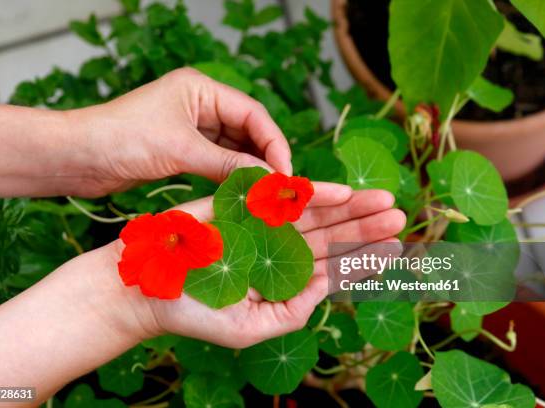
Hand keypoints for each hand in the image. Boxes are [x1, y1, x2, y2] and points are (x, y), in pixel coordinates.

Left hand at [71, 67, 290, 196]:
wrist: (78, 157)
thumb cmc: (122, 139)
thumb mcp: (181, 150)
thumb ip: (227, 164)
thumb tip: (267, 179)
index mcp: (201, 89)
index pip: (252, 113)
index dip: (274, 143)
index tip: (285, 172)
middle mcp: (199, 105)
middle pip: (246, 130)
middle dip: (263, 157)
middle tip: (279, 187)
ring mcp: (190, 128)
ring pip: (232, 149)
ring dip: (247, 169)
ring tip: (264, 194)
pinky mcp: (180, 150)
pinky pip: (215, 162)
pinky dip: (229, 176)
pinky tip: (241, 193)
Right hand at [124, 184, 405, 347]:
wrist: (145, 288)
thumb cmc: (194, 314)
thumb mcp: (249, 328)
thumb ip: (292, 312)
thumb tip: (328, 287)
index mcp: (282, 278)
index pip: (330, 267)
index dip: (363, 259)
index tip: (396, 251)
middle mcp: (277, 250)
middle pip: (329, 236)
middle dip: (365, 227)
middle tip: (399, 218)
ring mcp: (261, 226)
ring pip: (312, 214)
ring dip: (348, 207)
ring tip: (383, 201)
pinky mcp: (241, 204)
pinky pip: (280, 197)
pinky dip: (308, 193)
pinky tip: (338, 192)